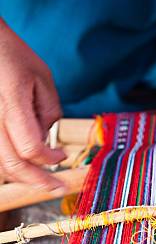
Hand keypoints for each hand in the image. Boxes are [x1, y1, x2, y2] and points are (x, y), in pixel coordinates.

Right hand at [0, 19, 65, 190]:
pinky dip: (10, 165)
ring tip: (43, 180)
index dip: (50, 159)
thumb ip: (48, 112)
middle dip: (39, 182)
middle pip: (13, 165)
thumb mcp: (41, 78)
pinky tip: (25, 167)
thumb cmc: (12, 56)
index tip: (62, 157)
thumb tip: (46, 141)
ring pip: (0, 165)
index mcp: (12, 104)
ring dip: (23, 177)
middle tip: (58, 187)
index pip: (31, 148)